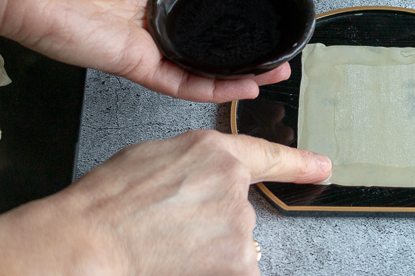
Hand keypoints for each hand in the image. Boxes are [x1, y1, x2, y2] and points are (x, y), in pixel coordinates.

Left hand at [0, 0, 289, 101]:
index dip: (228, 3)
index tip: (260, 5)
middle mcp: (148, 12)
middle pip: (202, 35)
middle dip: (239, 43)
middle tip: (277, 48)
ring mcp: (141, 40)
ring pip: (196, 63)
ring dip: (234, 71)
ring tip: (273, 71)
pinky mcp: (129, 62)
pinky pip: (175, 79)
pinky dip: (209, 86)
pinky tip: (243, 86)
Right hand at [0, 130, 331, 275]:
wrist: (91, 242)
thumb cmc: (110, 199)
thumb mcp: (156, 157)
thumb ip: (197, 163)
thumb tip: (208, 180)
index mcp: (216, 151)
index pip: (270, 156)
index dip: (300, 162)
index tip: (323, 167)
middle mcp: (235, 187)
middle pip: (240, 210)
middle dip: (215, 219)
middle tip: (172, 224)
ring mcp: (239, 229)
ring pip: (235, 245)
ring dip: (212, 249)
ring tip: (170, 244)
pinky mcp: (237, 265)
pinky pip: (232, 268)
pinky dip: (211, 267)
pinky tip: (179, 261)